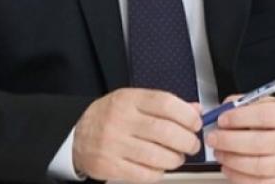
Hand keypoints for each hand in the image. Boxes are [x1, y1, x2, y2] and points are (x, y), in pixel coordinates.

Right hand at [72, 88, 201, 181]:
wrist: (78, 136)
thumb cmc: (111, 116)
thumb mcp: (134, 101)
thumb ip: (164, 105)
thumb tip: (195, 110)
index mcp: (129, 100)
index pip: (165, 103)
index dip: (187, 115)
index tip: (196, 123)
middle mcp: (121, 120)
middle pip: (165, 131)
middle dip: (187, 141)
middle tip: (192, 144)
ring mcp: (114, 144)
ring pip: (157, 156)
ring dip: (176, 159)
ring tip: (178, 157)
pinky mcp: (110, 166)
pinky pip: (144, 174)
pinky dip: (159, 172)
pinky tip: (160, 166)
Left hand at [206, 96, 274, 183]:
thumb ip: (249, 103)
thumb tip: (225, 106)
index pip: (266, 116)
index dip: (241, 118)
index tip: (222, 119)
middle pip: (260, 143)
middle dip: (230, 141)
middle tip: (213, 138)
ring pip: (259, 167)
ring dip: (232, 161)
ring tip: (219, 153)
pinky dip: (240, 178)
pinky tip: (229, 168)